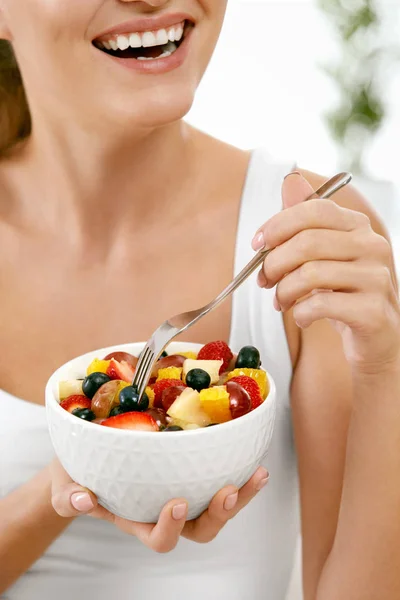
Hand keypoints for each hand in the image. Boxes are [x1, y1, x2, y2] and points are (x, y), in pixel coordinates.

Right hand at [50, 459, 268, 551]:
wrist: (88, 458)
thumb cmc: (77, 476)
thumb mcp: (67, 486)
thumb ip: (70, 496)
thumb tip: (82, 499)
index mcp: (138, 520)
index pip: (159, 538)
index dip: (171, 528)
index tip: (177, 502)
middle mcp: (165, 511)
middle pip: (201, 529)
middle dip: (219, 515)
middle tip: (227, 490)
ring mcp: (182, 489)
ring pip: (218, 506)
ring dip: (240, 494)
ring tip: (258, 474)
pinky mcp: (191, 469)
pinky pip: (218, 475)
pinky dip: (236, 466)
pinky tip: (250, 451)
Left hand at [252, 171, 399, 373]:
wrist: (377, 336)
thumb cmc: (344, 293)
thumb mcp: (323, 255)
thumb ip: (305, 220)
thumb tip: (290, 179)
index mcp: (358, 226)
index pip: (314, 209)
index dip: (278, 224)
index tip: (257, 244)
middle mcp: (372, 246)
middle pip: (307, 242)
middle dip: (274, 263)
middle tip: (264, 280)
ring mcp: (376, 278)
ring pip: (310, 274)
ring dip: (284, 291)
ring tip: (281, 302)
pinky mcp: (373, 311)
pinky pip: (321, 305)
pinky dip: (301, 313)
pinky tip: (301, 317)